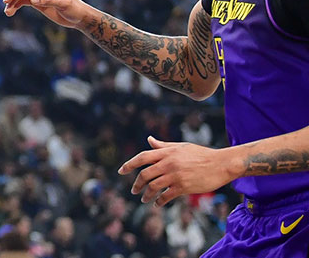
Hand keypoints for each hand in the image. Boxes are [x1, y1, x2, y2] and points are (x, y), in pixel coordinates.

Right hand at [2, 0, 92, 26]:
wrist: (78, 18)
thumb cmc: (74, 9)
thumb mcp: (63, 4)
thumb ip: (47, 0)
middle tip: (6, 1)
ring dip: (12, 1)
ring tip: (7, 11)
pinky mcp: (37, 1)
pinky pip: (23, 1)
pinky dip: (15, 5)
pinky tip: (10, 12)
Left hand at [118, 136, 234, 205]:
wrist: (221, 164)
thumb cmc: (202, 154)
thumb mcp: (181, 146)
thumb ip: (163, 145)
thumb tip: (149, 139)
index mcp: (167, 152)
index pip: (142, 157)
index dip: (129, 164)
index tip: (121, 171)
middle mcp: (168, 163)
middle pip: (145, 174)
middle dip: (137, 184)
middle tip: (134, 191)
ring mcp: (175, 175)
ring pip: (153, 187)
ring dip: (146, 195)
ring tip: (144, 199)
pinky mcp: (183, 186)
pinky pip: (166, 196)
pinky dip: (159, 201)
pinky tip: (157, 204)